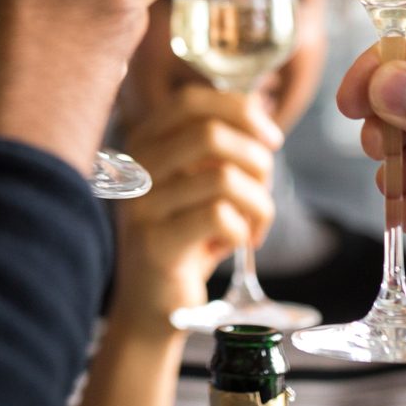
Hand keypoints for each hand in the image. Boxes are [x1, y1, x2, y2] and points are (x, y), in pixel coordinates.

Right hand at [114, 87, 280, 328]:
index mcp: (142, 143)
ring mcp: (141, 206)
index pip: (191, 101)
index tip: (271, 138)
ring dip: (258, 204)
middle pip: (211, 134)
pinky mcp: (156, 244)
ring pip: (224, 178)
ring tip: (253, 226)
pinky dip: (244, 230)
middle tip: (263, 192)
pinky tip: (237, 244)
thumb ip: (218, 148)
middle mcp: (135, 168)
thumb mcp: (198, 183)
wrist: (153, 304)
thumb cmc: (186, 238)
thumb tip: (260, 115)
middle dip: (257, 161)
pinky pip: (220, 217)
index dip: (240, 111)